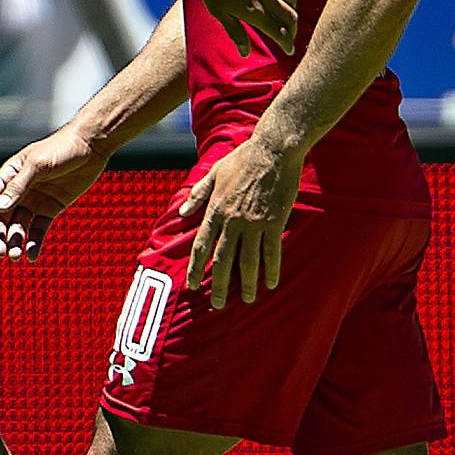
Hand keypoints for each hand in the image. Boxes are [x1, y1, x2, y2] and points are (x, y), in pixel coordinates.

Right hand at [0, 123, 112, 260]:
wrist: (90, 146)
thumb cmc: (61, 148)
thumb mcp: (38, 165)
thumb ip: (18, 186)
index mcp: (9, 175)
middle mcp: (19, 190)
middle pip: (2, 218)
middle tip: (0, 253)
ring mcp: (34, 201)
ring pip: (19, 227)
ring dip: (15, 242)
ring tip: (16, 257)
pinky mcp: (50, 209)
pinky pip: (38, 230)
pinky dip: (34, 243)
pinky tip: (32, 257)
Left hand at [178, 0, 300, 55]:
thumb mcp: (218, 13)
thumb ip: (236, 32)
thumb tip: (245, 53)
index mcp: (255, 10)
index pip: (279, 32)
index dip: (287, 44)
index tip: (289, 51)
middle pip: (290, 17)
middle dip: (293, 31)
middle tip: (289, 38)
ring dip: (293, 12)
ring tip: (287, 18)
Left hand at [181, 134, 298, 310]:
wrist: (273, 150)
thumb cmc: (243, 158)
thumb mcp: (214, 173)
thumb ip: (198, 194)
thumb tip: (181, 212)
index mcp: (215, 209)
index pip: (201, 245)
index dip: (196, 268)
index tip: (192, 285)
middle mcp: (231, 220)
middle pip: (222, 260)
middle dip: (218, 285)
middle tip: (217, 304)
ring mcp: (253, 223)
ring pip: (247, 261)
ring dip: (246, 283)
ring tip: (246, 299)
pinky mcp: (273, 222)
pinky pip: (271, 252)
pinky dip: (271, 270)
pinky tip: (270, 283)